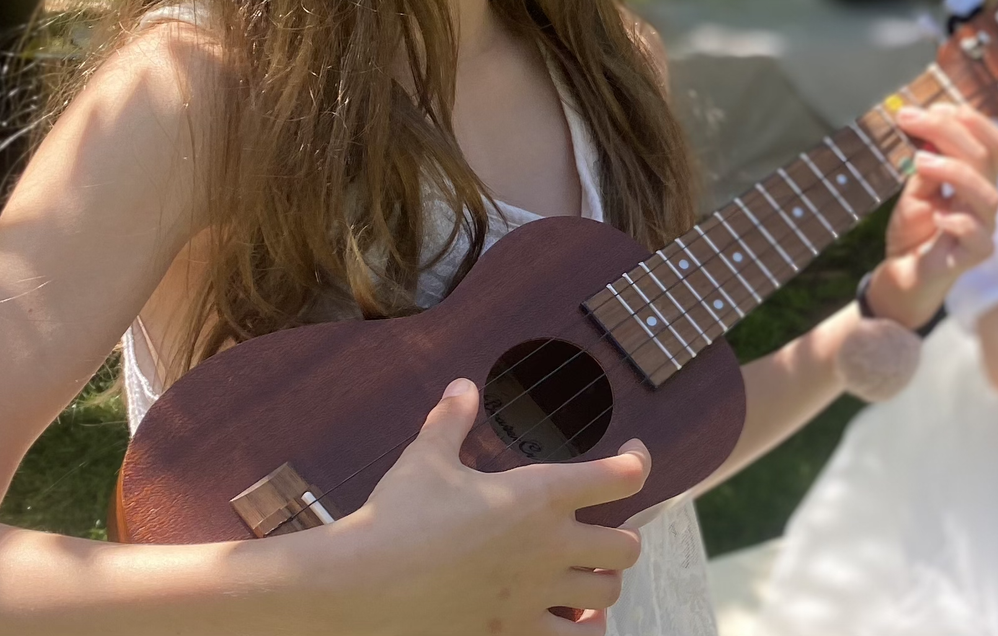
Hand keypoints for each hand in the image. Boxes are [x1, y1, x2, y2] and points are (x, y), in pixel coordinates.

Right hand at [320, 379, 649, 634]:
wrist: (359, 583)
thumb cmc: (394, 516)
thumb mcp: (425, 459)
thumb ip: (452, 421)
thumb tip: (462, 386)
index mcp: (539, 494)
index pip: (622, 477)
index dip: (638, 462)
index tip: (633, 457)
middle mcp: (549, 545)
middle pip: (626, 547)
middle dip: (621, 539)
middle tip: (603, 533)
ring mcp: (535, 594)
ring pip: (608, 594)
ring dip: (603, 585)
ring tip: (588, 578)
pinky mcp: (513, 632)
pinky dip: (582, 630)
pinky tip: (573, 620)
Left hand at [865, 104, 997, 329]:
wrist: (903, 272)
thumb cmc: (916, 229)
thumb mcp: (916, 188)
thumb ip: (926, 163)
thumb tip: (923, 126)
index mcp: (978, 177)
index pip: (990, 140)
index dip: (967, 118)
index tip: (930, 106)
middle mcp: (986, 198)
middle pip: (985, 155)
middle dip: (946, 130)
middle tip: (908, 118)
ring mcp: (985, 227)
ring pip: (987, 193)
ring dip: (953, 170)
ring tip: (920, 161)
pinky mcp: (976, 254)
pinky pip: (978, 235)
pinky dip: (958, 220)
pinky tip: (936, 213)